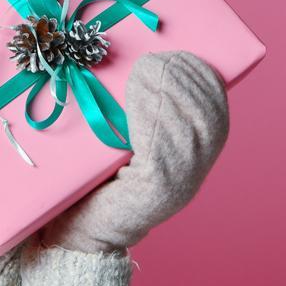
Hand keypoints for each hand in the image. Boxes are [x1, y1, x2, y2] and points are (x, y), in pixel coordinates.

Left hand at [38, 50, 229, 253]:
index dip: (201, 79)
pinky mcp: (156, 193)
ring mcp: (178, 185)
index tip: (180, 53)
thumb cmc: (88, 182)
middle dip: (185, 80)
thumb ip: (127, 111)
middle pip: (206, 117)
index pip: (213, 111)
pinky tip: (138, 97)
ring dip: (169, 92)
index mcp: (189, 157)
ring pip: (189, 130)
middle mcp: (192, 173)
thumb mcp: (114, 140)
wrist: (73, 232)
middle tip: (159, 57)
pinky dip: (153, 117)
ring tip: (148, 68)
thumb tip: (123, 62)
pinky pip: (163, 149)